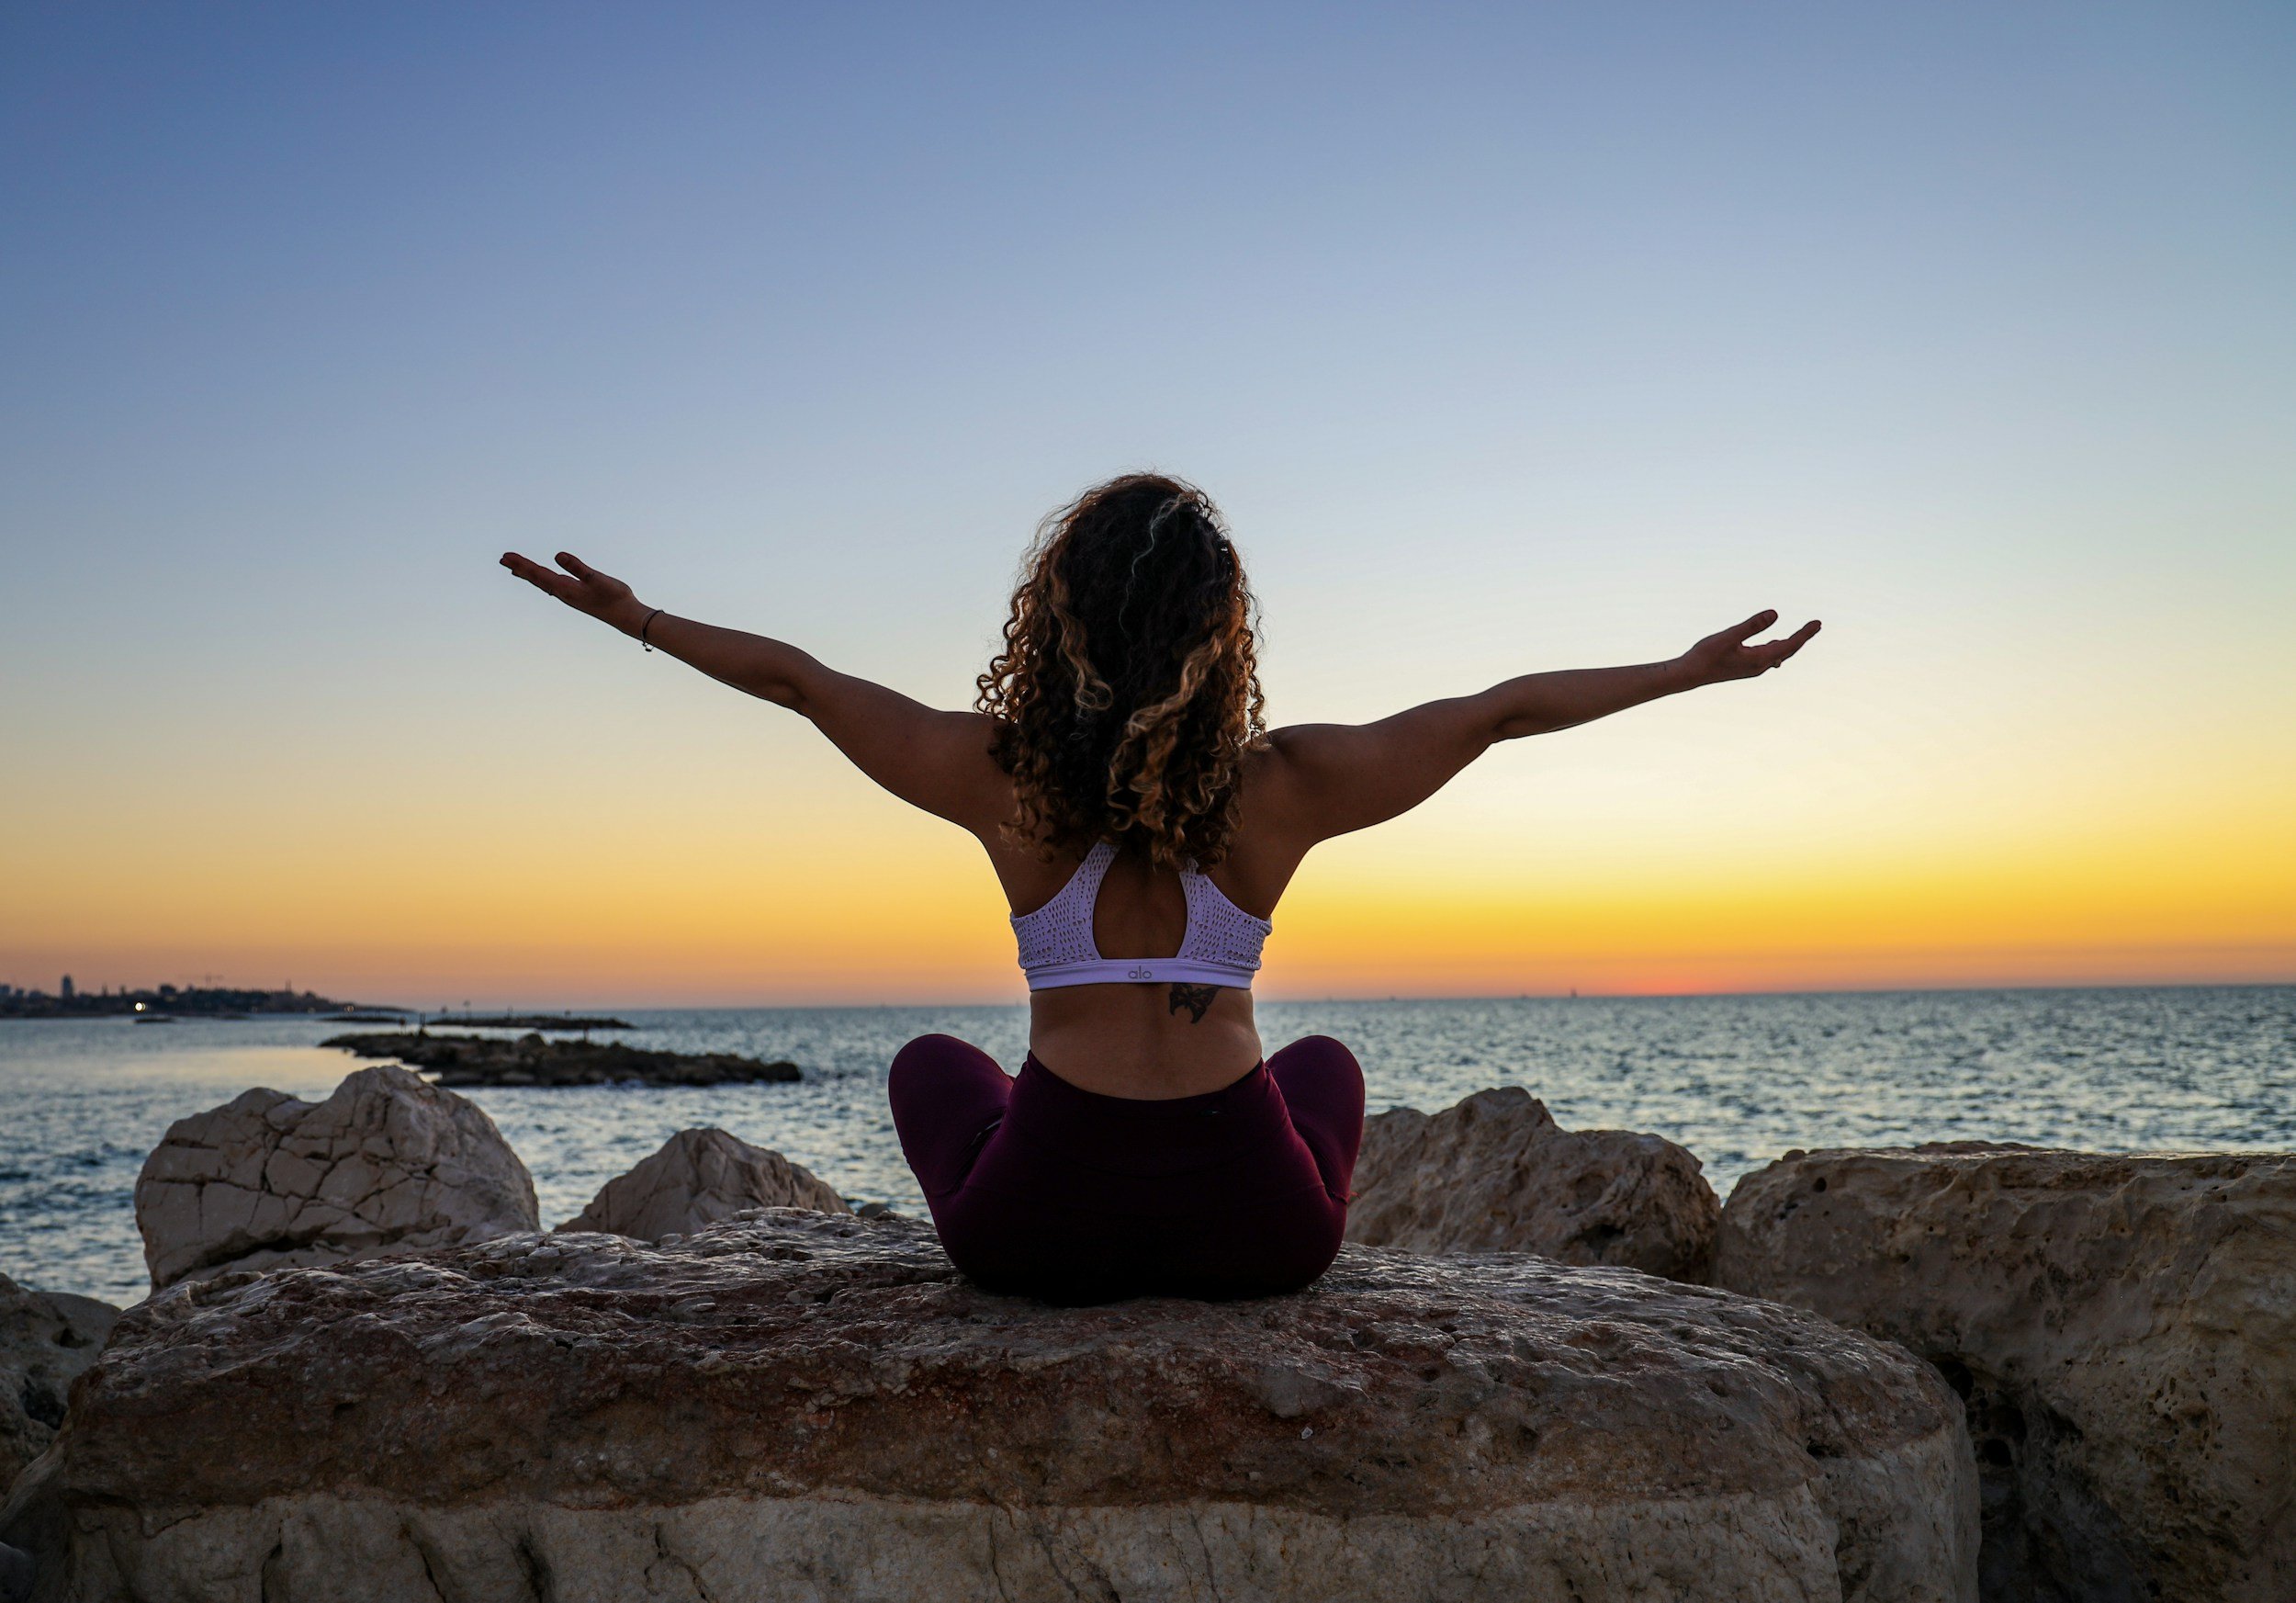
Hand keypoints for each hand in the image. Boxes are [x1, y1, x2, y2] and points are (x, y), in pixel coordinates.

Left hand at [500, 550, 647, 634]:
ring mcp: (569, 596)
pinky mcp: (576, 597)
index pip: (538, 573)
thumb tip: (557, 555)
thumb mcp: (596, 578)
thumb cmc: (614, 596)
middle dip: (520, 568)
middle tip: (503, 559)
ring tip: (515, 569)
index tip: (506, 556)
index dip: (522, 564)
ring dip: (529, 575)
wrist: (625, 616)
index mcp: (565, 588)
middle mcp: (563, 593)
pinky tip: (543, 580)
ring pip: (543, 583)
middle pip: (536, 578)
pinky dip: (542, 580)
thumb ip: (577, 566)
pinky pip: (552, 586)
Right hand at [1678, 609, 1820, 685]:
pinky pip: (1768, 657)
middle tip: (1816, 625)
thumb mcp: (1730, 636)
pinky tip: (1774, 644)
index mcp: (1759, 659)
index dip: (1805, 633)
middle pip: (1788, 650)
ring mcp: (1752, 668)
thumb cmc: (1706, 655)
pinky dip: (1776, 648)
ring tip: (1802, 634)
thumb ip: (1753, 625)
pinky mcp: (1744, 667)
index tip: (1818, 623)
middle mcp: (1760, 666)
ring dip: (1791, 644)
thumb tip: (1776, 613)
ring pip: (1778, 654)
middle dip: (1802, 637)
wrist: (1689, 675)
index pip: (1789, 644)